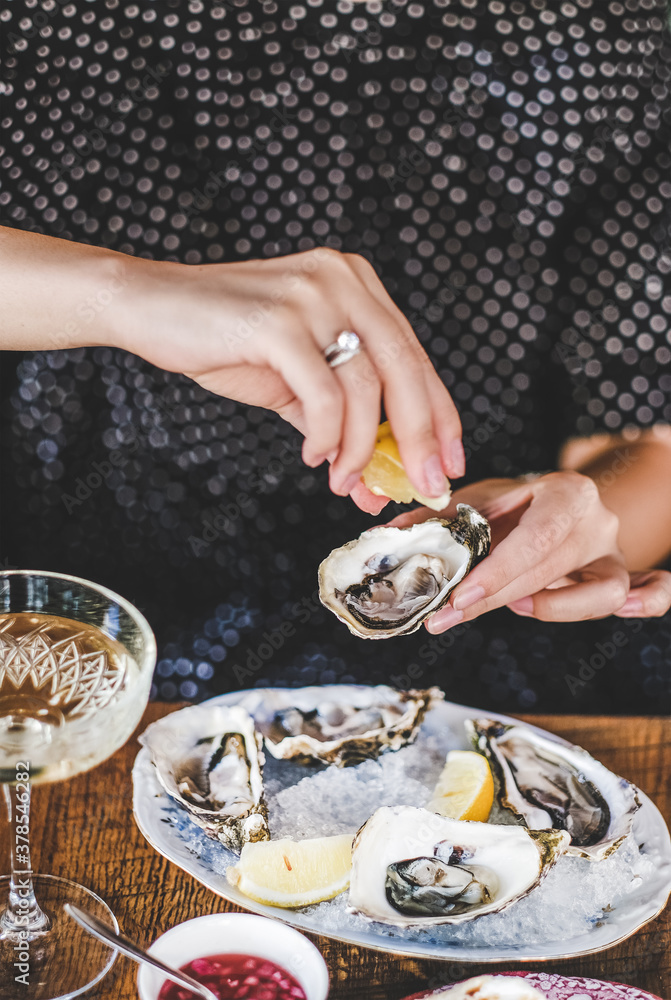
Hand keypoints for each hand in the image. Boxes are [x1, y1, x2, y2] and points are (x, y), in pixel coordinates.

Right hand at [115, 248, 462, 500]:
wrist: (153, 309)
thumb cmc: (226, 340)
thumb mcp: (295, 379)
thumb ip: (338, 420)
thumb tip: (373, 483)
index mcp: (356, 286)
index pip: (415, 356)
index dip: (440, 415)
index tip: (449, 462)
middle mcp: (343, 281)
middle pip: (405, 369)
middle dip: (420, 439)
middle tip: (425, 488)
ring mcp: (312, 297)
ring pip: (366, 387)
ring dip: (361, 448)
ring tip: (345, 480)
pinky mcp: (279, 321)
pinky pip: (323, 394)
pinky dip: (325, 435)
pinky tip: (314, 455)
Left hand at [387, 472, 670, 628]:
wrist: (566, 501)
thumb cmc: (519, 504)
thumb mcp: (484, 500)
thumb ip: (442, 518)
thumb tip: (389, 536)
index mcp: (564, 493)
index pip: (533, 539)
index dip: (496, 572)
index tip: (458, 596)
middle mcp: (597, 520)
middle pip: (551, 570)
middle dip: (495, 599)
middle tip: (447, 616)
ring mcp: (614, 552)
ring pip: (600, 591)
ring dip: (556, 609)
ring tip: (514, 605)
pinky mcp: (623, 577)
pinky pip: (653, 593)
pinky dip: (650, 600)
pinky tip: (629, 608)